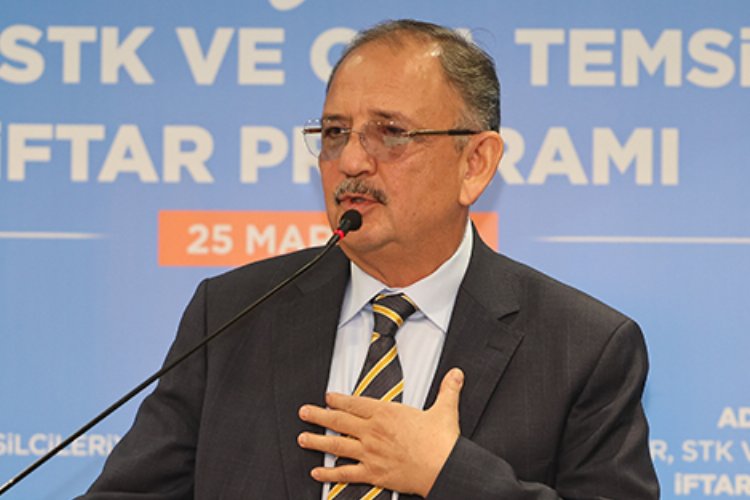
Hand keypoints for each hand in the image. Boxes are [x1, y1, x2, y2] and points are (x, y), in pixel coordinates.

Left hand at [297, 368, 463, 497]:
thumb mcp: (445, 409)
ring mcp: (370, 453)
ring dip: (317, 442)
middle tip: (303, 412)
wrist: (444, 467)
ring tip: (302, 438)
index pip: (355, 403)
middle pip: (339, 421)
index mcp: (386, 413)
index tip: (327, 397)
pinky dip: (329, 474)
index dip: (338, 399)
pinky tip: (317, 474)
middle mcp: (373, 431)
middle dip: (318, 416)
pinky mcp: (373, 474)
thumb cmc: (442, 440)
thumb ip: (448, 389)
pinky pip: (346, 474)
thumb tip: (456, 374)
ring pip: (336, 445)